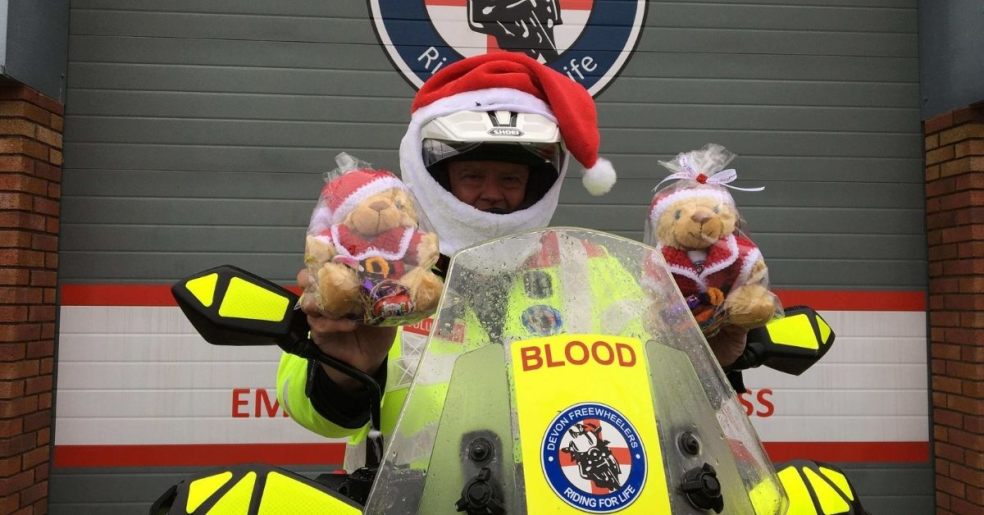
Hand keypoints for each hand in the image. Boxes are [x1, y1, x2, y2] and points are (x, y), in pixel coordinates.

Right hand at [297, 269, 396, 390]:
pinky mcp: (318, 332)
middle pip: (308, 278)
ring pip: (307, 300)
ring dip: (320, 299)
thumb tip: (395, 281)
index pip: (327, 266)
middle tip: (328, 275)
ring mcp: (320, 315)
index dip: (326, 257)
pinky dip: (333, 323)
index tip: (335, 253)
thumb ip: (386, 298)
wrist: (369, 363)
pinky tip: (349, 325)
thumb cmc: (377, 334)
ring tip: (338, 304)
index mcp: (342, 287)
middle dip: (313, 275)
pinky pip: (318, 324)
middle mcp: (327, 297)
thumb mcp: (386, 313)